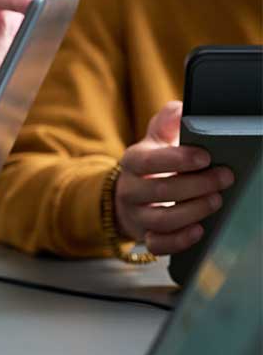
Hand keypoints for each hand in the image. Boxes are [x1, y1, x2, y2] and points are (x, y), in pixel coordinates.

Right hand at [115, 101, 233, 254]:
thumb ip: (167, 123)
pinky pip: (158, 244)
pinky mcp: (145, 234)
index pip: (149, 161)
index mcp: (133, 161)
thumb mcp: (156, 140)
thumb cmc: (153, 164)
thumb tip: (180, 110)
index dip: (177, 160)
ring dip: (193, 211)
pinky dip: (179, 240)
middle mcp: (130, 189)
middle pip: (160, 191)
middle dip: (197, 185)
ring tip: (216, 200)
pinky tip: (198, 230)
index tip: (205, 157)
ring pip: (161, 219)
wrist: (131, 194)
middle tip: (224, 177)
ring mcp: (137, 214)